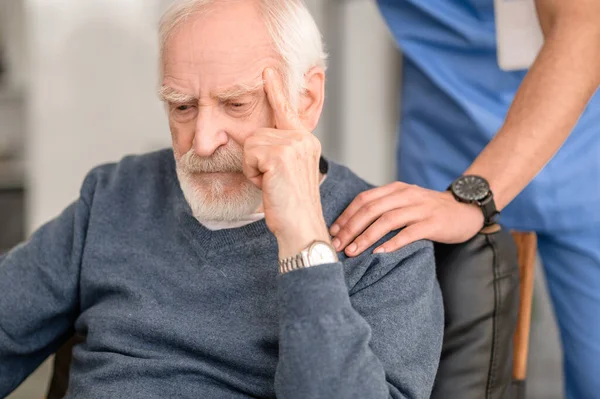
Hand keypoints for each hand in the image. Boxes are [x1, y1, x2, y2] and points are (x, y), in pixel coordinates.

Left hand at [243, 68, 328, 257]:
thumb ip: (279, 151)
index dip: (275, 90)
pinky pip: (249, 155)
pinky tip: (269, 186)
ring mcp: (293, 144)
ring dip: (253, 168)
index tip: (267, 71)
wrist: (301, 227)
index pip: (287, 110)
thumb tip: (256, 138)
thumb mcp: (288, 172)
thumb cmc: (291, 205)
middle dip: (256, 160)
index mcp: (307, 141)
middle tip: (273, 181)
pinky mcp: (280, 154)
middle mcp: (303, 138)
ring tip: (272, 184)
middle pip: (257, 133)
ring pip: (251, 143)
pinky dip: (253, 174)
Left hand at [330, 182, 484, 256]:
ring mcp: (420, 208)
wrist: (466, 210)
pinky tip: (379, 254)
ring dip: (366, 237)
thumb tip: (352, 227)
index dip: (346, 215)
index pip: (364, 199)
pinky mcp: (433, 223)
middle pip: (371, 209)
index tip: (333, 232)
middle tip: (337, 245)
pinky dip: (392, 243)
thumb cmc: (430, 210)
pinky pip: (409, 233)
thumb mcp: (406, 202)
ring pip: (387, 220)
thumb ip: (385, 208)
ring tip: (353, 251)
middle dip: (350, 228)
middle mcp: (406, 195)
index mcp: (396, 189)